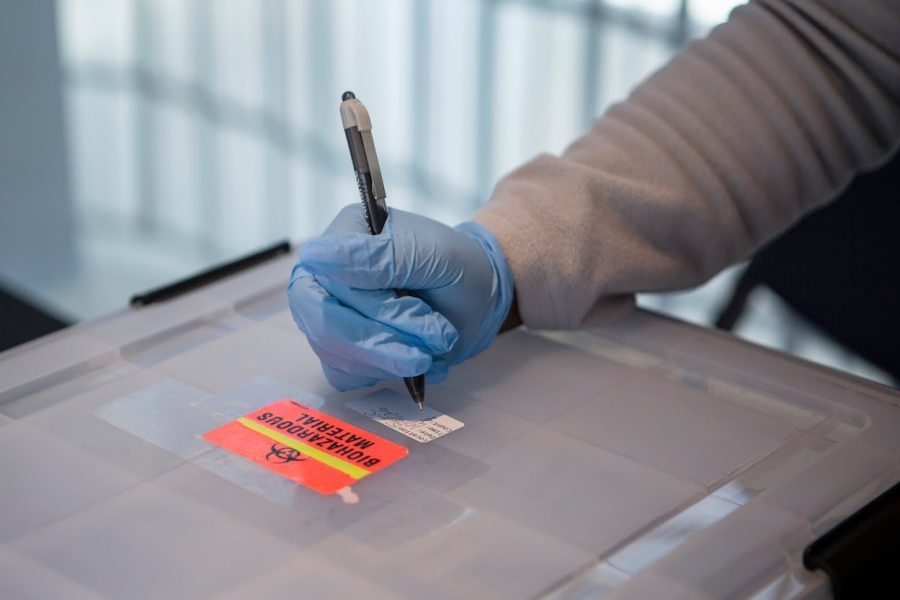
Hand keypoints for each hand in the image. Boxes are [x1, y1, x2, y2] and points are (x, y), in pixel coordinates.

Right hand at [288, 204, 513, 390]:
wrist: (478, 295)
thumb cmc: (456, 264)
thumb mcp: (431, 253)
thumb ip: (380, 257)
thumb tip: (315, 255)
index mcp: (345, 236)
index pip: (326, 281)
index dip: (368, 305)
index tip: (418, 308)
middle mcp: (327, 274)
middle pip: (325, 323)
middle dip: (384, 339)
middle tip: (434, 338)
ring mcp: (331, 313)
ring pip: (336, 353)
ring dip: (393, 358)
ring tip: (435, 342)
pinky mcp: (343, 348)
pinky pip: (345, 374)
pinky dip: (386, 372)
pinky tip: (416, 359)